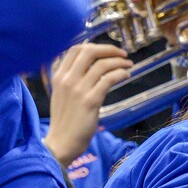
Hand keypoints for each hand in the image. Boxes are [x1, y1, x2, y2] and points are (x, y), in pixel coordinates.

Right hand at [44, 43, 131, 166]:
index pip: (75, 49)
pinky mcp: (90, 101)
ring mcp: (78, 89)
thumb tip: (91, 68)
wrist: (62, 142)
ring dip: (119, 62)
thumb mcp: (62, 95)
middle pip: (89, 51)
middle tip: (123, 54)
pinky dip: (120, 74)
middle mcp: (67, 79)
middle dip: (109, 49)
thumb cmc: (65, 121)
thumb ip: (72, 80)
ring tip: (129, 65)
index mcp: (58, 75)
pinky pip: (108, 79)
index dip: (94, 45)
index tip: (108, 50)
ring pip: (102, 65)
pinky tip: (126, 76)